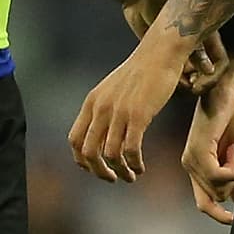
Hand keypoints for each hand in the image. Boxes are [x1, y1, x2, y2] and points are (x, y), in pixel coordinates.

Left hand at [69, 31, 187, 183]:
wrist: (159, 54)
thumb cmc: (140, 73)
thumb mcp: (112, 90)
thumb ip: (104, 110)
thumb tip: (103, 135)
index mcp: (91, 103)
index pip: (75, 140)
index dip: (83, 161)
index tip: (98, 168)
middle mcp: (100, 108)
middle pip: (88, 153)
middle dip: (99, 172)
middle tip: (113, 178)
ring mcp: (118, 112)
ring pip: (110, 155)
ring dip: (120, 171)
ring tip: (132, 175)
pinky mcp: (138, 115)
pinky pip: (130, 149)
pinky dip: (134, 163)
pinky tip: (141, 167)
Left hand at [122, 0, 222, 90]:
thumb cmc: (162, 2)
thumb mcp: (182, 26)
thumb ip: (197, 49)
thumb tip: (209, 70)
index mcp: (208, 34)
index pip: (220, 62)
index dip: (213, 77)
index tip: (199, 85)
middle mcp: (197, 43)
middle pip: (205, 72)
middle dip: (197, 83)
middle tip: (187, 88)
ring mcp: (182, 49)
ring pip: (189, 74)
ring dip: (183, 83)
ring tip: (173, 84)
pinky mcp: (165, 53)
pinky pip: (172, 72)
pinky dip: (169, 79)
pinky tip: (161, 79)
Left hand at [182, 68, 233, 223]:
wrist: (224, 93)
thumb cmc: (229, 119)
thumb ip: (232, 177)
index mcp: (197, 167)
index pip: (203, 203)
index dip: (218, 214)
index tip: (233, 219)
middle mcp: (190, 165)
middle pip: (216, 196)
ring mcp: (192, 160)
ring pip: (218, 187)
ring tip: (233, 146)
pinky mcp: (198, 151)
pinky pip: (217, 176)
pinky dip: (232, 170)